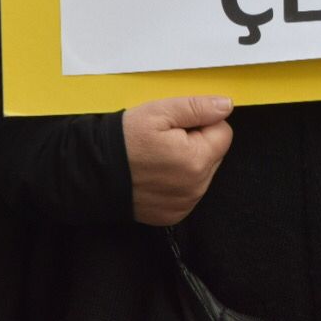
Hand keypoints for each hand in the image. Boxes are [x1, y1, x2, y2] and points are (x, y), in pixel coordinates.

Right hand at [122, 95, 232, 225]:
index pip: (223, 132)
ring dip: (188, 162)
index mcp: (197, 160)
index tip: (179, 125)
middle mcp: (196, 187)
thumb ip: (198, 107)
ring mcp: (185, 204)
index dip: (202, 123)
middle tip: (166, 139)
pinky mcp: (174, 215)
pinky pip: (189, 191)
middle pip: (215, 154)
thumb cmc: (125, 141)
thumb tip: (226, 105)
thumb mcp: (160, 112)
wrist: (94, 172)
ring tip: (158, 156)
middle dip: (197, 143)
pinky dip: (178, 181)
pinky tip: (157, 173)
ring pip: (203, 173)